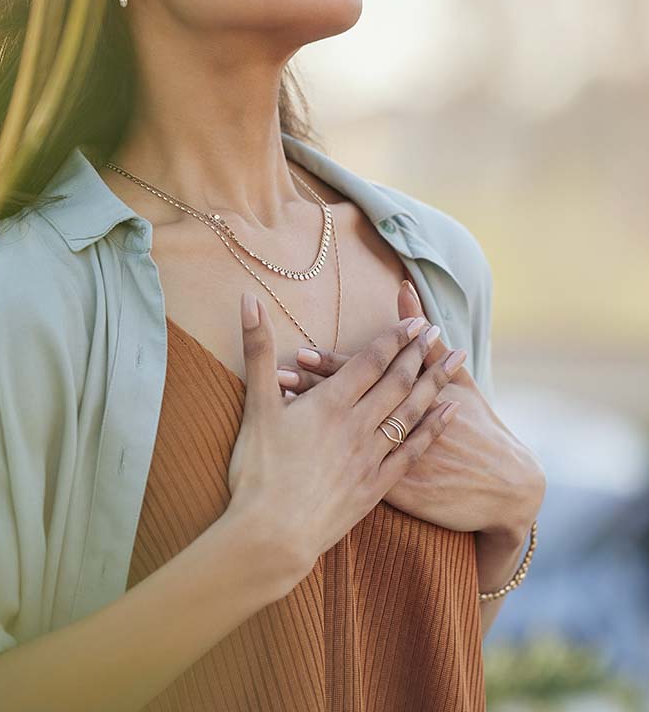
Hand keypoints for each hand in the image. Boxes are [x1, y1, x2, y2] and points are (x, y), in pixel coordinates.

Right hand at [228, 291, 459, 586]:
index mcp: (329, 403)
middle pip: (397, 382)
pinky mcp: (376, 487)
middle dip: (419, 353)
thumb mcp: (255, 405)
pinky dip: (434, 428)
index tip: (415, 320)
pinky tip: (450, 414)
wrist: (273, 536)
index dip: (393, 338)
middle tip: (438, 331)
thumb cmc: (258, 471)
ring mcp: (370, 457)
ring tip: (456, 361)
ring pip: (411, 412)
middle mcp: (357, 426)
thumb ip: (257, 350)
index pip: (369, 362)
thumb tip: (248, 298)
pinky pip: (413, 451)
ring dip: (435, 383)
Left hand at [278, 281, 546, 536]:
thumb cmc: (480, 428)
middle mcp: (397, 427)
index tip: (302, 352)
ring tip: (280, 409)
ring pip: (342, 438)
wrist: (504, 488)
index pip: (364, 376)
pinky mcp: (392, 492)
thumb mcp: (458, 381)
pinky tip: (297, 455)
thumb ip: (425, 340)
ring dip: (310, 424)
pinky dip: (325, 461)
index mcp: (410, 398)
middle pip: (348, 405)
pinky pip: (351, 475)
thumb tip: (404, 289)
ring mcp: (393, 461)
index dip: (332, 365)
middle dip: (312, 390)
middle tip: (278, 376)